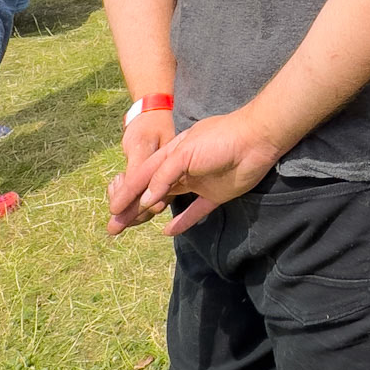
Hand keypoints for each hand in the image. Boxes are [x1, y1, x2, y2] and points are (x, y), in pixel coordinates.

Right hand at [105, 110, 279, 237]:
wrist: (258, 138)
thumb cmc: (220, 138)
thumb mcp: (186, 152)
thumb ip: (165, 174)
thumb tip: (147, 197)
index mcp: (172, 153)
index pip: (144, 175)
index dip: (127, 192)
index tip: (112, 208)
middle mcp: (183, 168)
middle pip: (152, 191)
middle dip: (132, 207)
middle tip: (113, 227)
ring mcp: (199, 182)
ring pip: (168, 201)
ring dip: (149, 214)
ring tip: (131, 228)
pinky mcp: (217, 194)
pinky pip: (196, 211)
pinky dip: (183, 221)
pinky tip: (167, 231)